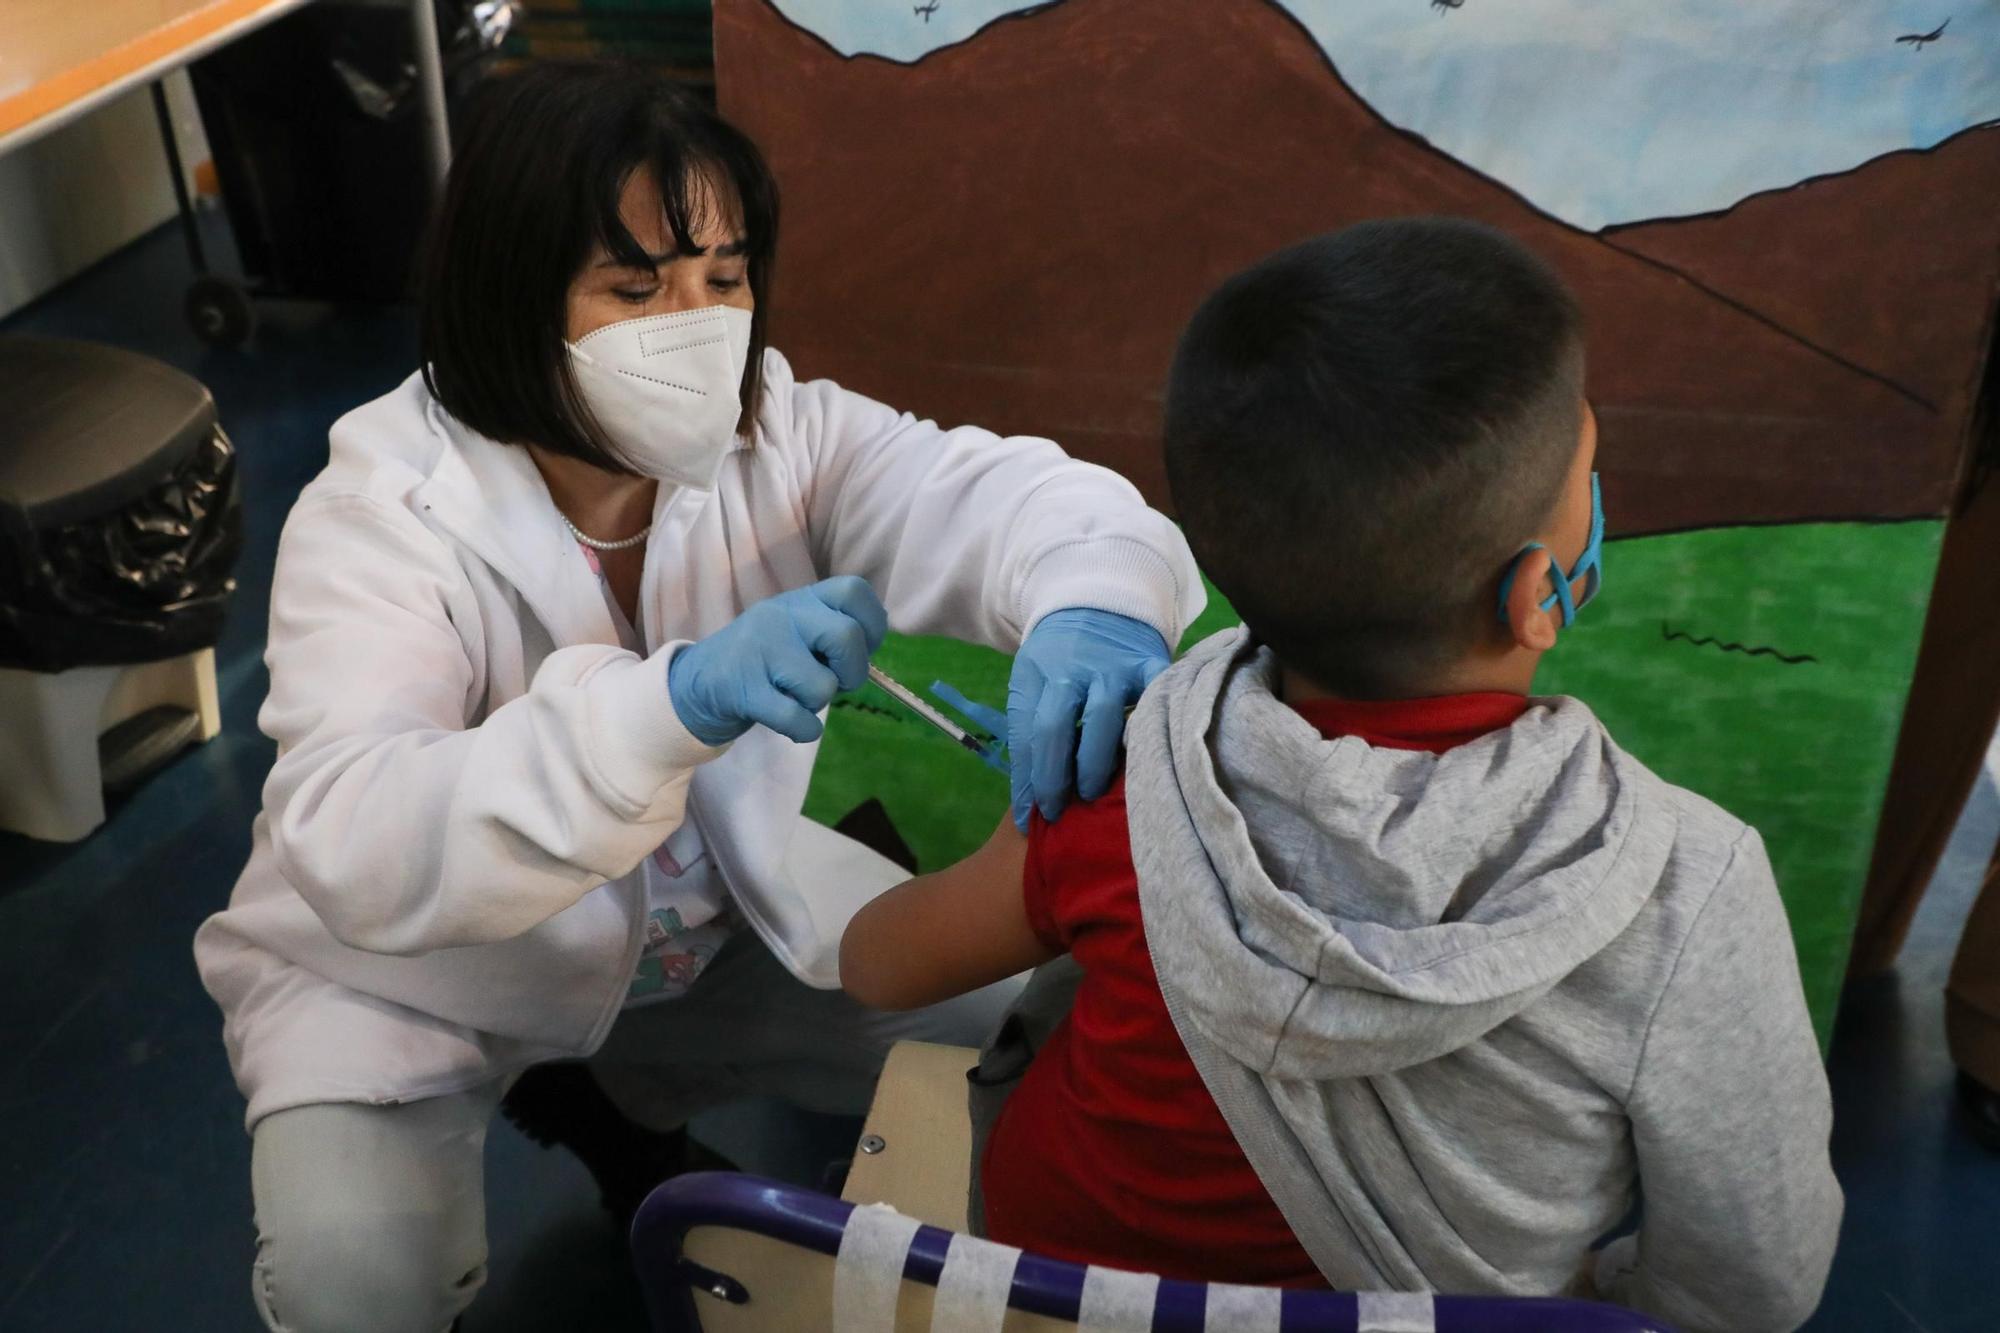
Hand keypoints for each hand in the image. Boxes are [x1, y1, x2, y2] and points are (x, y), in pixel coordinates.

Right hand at [667, 577, 887, 745]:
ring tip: (796, 698)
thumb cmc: (764, 660)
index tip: (862, 649)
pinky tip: (793, 724)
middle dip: (853, 671)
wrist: (697, 683)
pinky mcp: (744, 689)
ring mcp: (761, 650)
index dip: (872, 625)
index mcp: (801, 599)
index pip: (854, 591)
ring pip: (822, 685)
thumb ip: (832, 634)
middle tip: (837, 683)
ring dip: (818, 703)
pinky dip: (804, 729)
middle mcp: (781, 615)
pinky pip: (796, 717)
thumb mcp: (796, 631)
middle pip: (846, 637)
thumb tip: (868, 657)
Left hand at [1004, 609, 1169, 827]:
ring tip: (1095, 791)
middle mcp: (1075, 672)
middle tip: (1061, 810)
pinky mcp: (1152, 665)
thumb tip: (1029, 805)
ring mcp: (1116, 668)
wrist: (1098, 598)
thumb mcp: (1032, 682)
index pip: (1030, 735)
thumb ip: (1029, 737)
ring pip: (1106, 722)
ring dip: (1098, 764)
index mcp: (1040, 676)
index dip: (1030, 780)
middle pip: (1060, 729)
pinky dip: (1153, 728)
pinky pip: (1156, 700)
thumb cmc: (1060, 655)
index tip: (1032, 819)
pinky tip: (1148, 757)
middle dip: (1057, 777)